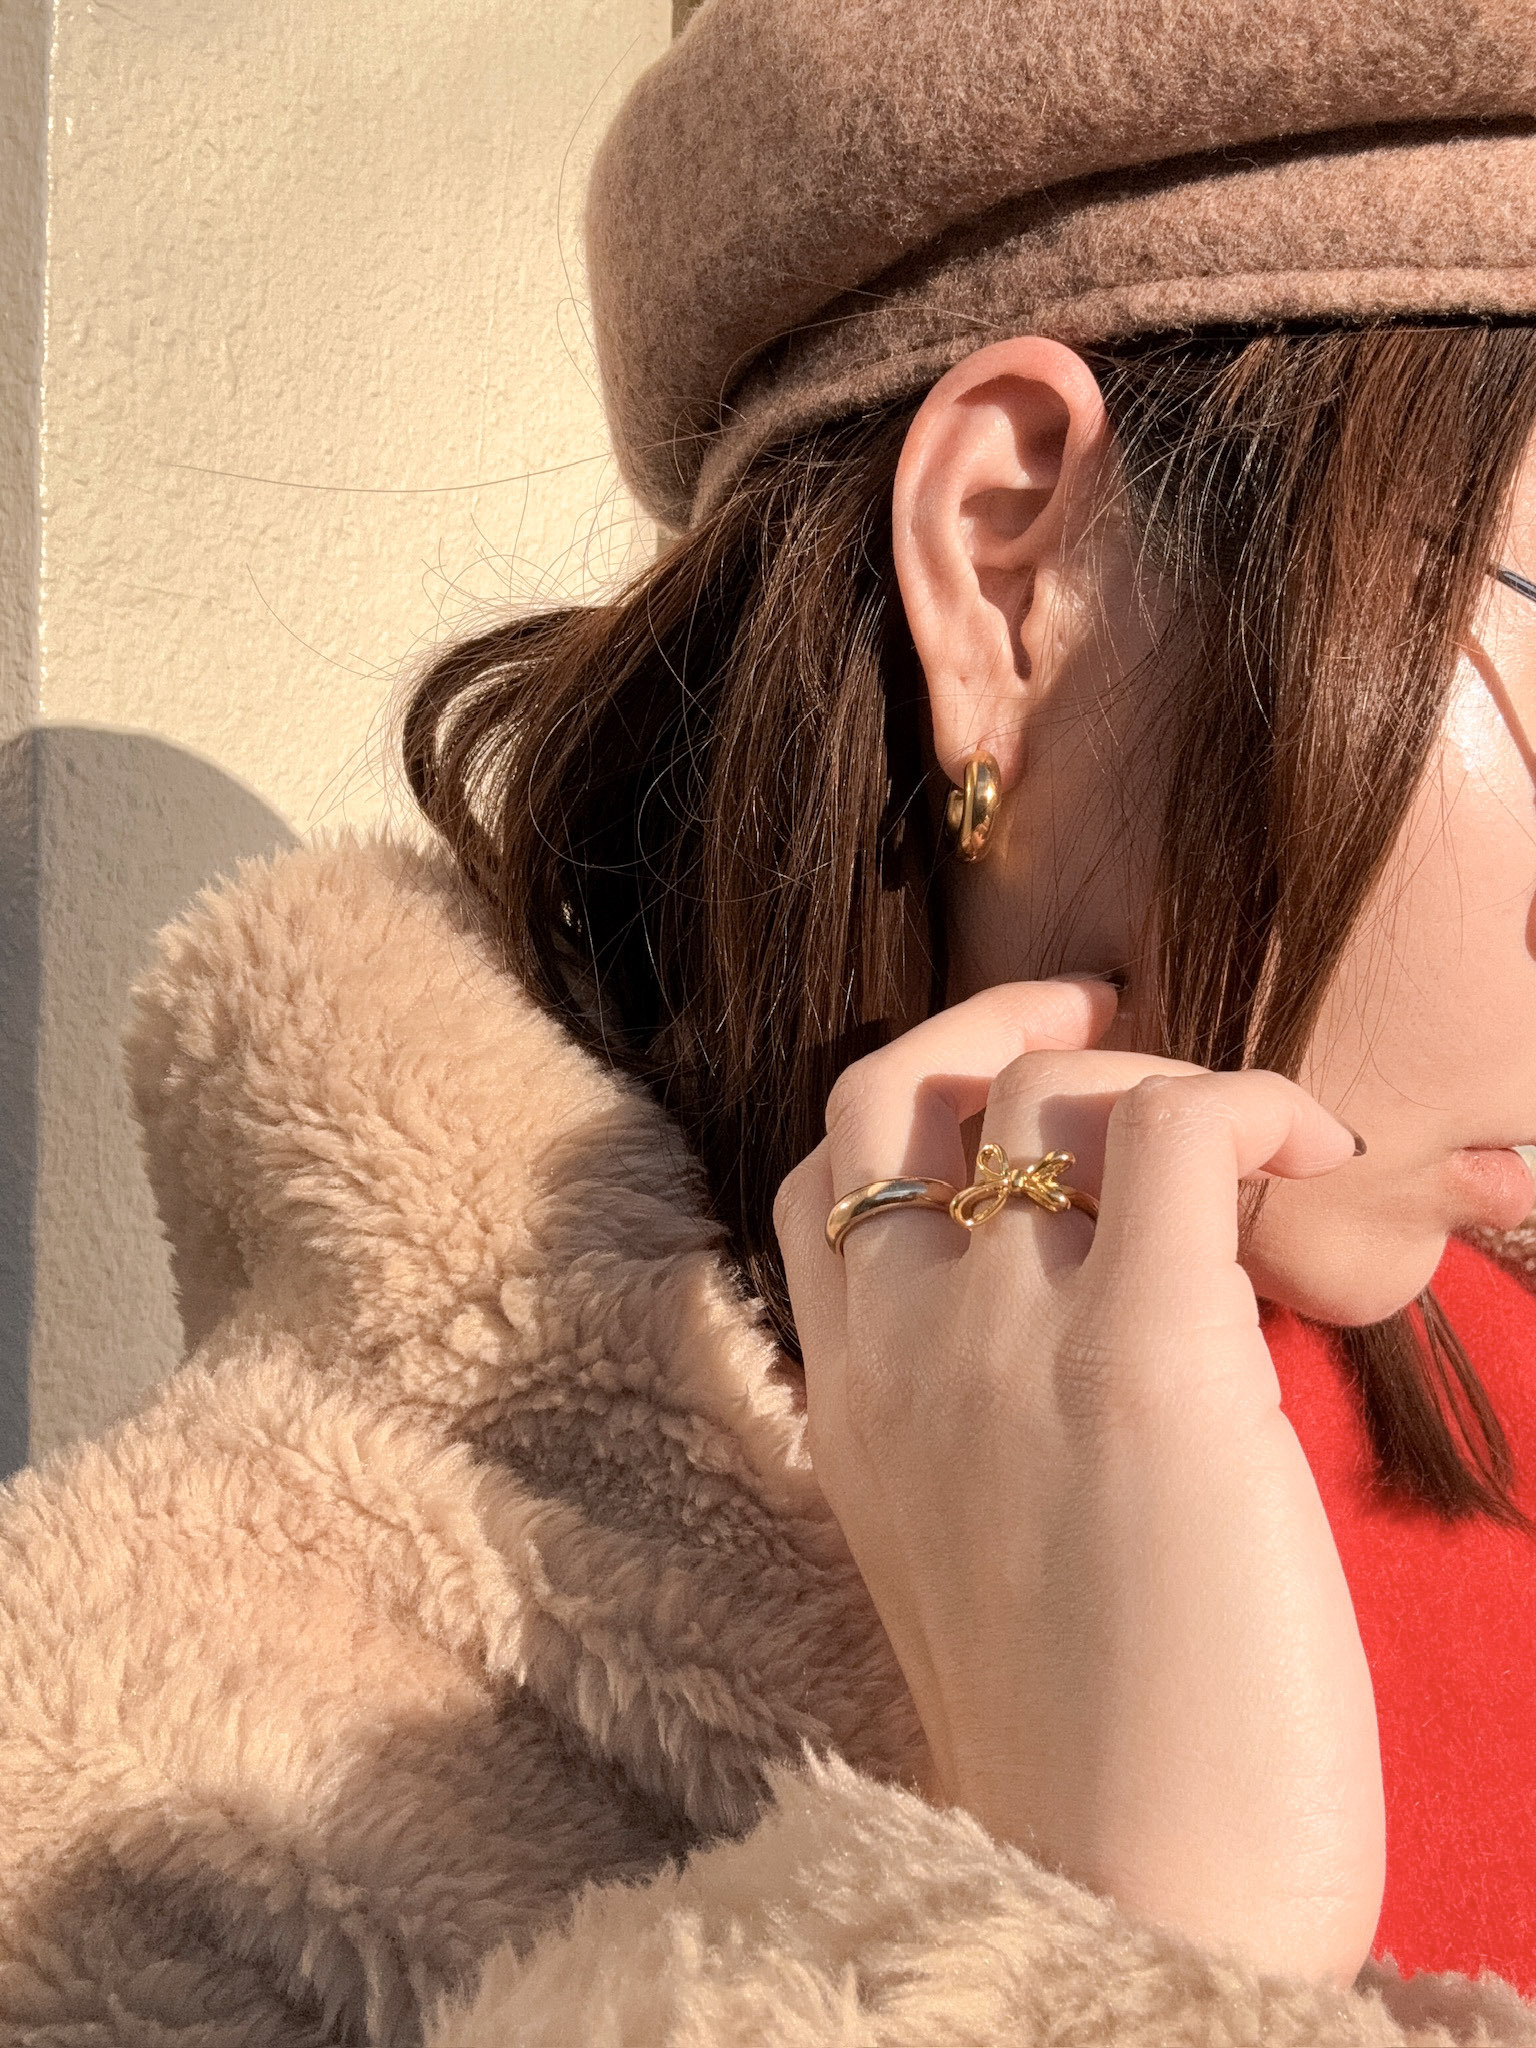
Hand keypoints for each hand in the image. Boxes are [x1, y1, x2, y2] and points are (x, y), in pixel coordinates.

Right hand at [773, 978, 1384, 1985]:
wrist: (1131, 1902)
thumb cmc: (1083, 1756)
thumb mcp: (969, 1556)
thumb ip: (982, 1410)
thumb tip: (1108, 1293)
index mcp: (848, 1410)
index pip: (818, 1177)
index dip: (915, 1099)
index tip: (1019, 1095)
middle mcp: (899, 1354)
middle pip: (898, 1086)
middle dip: (1006, 1025)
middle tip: (1115, 1028)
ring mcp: (1003, 1349)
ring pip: (1045, 1086)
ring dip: (1154, 1073)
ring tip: (1254, 1139)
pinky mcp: (1147, 1366)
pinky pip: (1177, 1131)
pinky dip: (1251, 1107)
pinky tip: (1312, 1162)